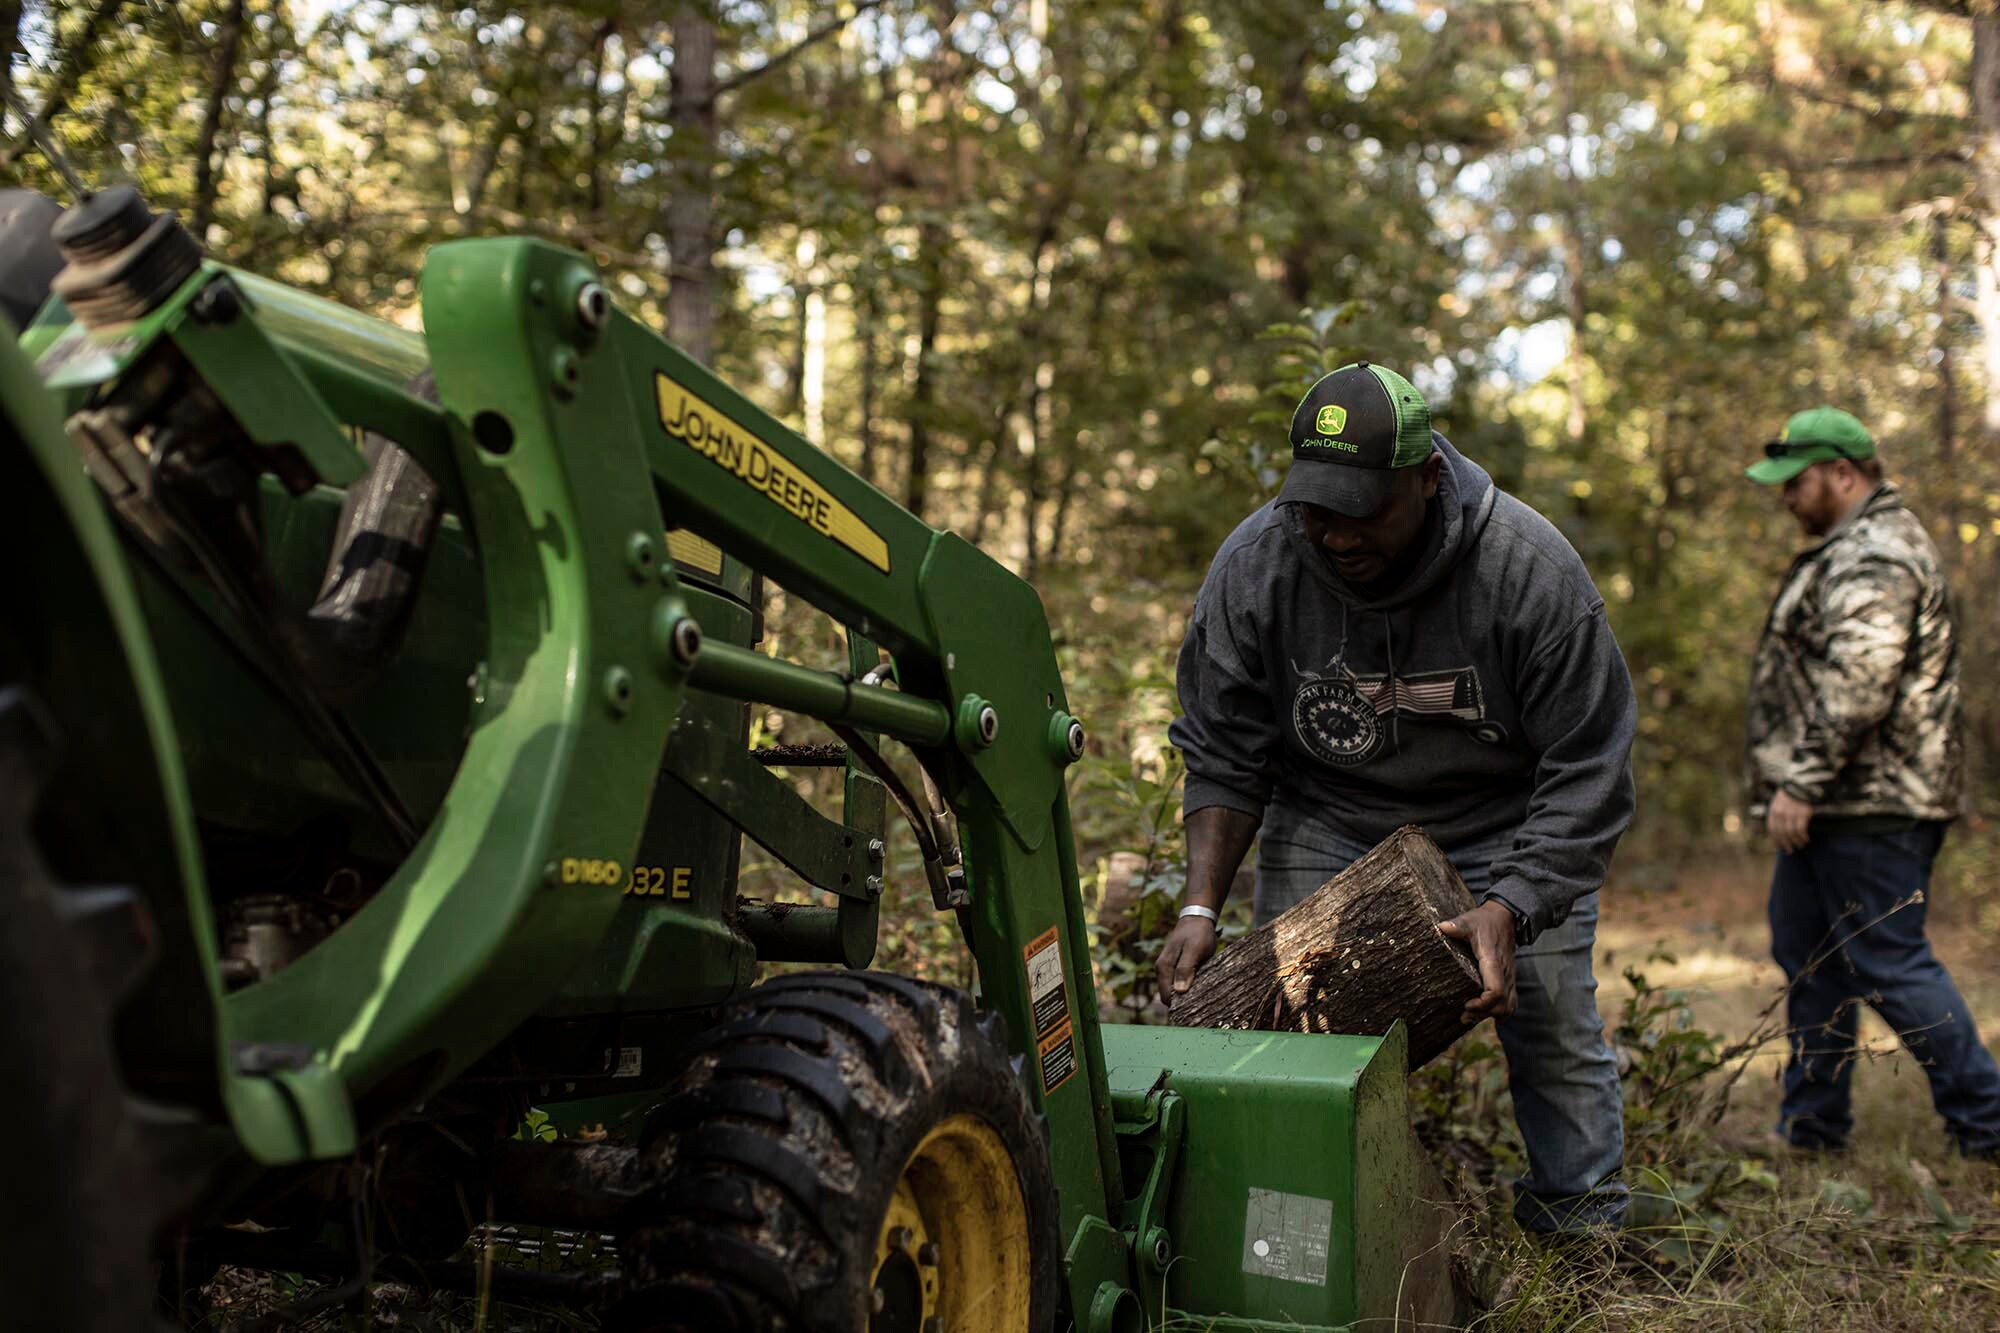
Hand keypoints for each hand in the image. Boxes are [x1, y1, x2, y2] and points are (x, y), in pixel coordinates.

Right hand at [1157, 914, 1219, 1007]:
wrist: (1197, 918)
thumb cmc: (1198, 933)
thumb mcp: (1195, 950)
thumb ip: (1185, 969)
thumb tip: (1179, 991)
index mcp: (1164, 967)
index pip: (1167, 997)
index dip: (1180, 1005)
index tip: (1196, 1008)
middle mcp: (1162, 969)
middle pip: (1169, 995)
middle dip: (1184, 1001)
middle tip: (1203, 1001)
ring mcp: (1167, 968)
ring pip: (1174, 990)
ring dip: (1187, 993)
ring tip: (1203, 992)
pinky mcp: (1174, 966)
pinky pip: (1178, 983)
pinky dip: (1188, 986)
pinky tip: (1200, 984)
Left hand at [1437, 900, 1517, 1023]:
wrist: (1505, 918)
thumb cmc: (1484, 921)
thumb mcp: (1469, 920)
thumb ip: (1457, 926)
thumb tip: (1441, 927)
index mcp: (1493, 961)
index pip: (1496, 991)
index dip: (1482, 1003)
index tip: (1466, 1004)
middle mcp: (1505, 973)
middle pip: (1503, 1006)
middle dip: (1484, 1014)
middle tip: (1463, 1014)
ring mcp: (1509, 978)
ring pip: (1509, 1008)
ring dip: (1491, 1015)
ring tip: (1470, 1016)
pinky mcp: (1509, 980)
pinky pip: (1510, 1003)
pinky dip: (1499, 1012)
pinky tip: (1482, 1013)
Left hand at [1768, 790, 1812, 853]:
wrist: (1803, 783)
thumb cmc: (1792, 795)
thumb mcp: (1779, 802)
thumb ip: (1777, 814)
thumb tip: (1779, 831)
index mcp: (1773, 810)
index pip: (1772, 829)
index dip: (1776, 840)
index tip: (1780, 847)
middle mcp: (1780, 813)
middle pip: (1781, 833)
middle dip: (1785, 844)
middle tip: (1790, 851)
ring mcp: (1791, 813)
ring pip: (1791, 833)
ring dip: (1796, 842)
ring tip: (1801, 845)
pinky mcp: (1802, 813)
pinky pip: (1800, 830)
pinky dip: (1803, 837)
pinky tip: (1806, 839)